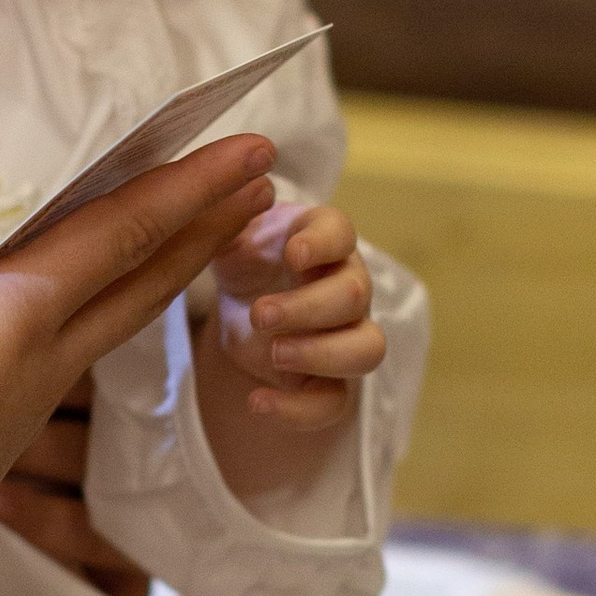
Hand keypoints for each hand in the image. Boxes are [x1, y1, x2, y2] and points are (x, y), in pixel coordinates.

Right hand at [0, 133, 273, 595]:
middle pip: (145, 280)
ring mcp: (26, 408)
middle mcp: (42, 366)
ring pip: (116, 321)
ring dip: (169, 267)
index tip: (248, 148)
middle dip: (206, 223)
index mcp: (15, 324)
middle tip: (264, 180)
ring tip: (204, 232)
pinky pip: (73, 351)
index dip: (186, 183)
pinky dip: (111, 308)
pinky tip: (92, 301)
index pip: (119, 234)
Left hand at [205, 202, 383, 438]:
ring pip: (366, 349)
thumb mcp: (229, 232)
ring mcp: (344, 336)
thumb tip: (235, 185)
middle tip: (262, 314)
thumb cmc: (246, 258)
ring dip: (322, 354)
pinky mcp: (328, 381)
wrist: (243, 302)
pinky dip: (297, 409)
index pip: (341, 232)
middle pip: (355, 295)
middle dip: (310, 307)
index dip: (323, 243)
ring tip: (274, 354)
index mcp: (321, 240)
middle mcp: (346, 285)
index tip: (292, 255)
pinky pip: (333, 403)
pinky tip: (256, 402)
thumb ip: (231, 213)